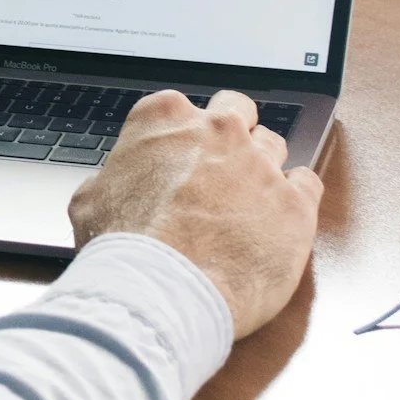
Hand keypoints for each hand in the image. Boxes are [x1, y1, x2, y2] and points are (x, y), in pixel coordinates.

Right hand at [68, 91, 321, 340]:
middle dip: (231, 134)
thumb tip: (113, 186)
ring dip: (262, 169)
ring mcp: (261, 164)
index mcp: (165, 119)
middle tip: (219, 169)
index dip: (180, 137)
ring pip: (274, 146)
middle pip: (237, 111)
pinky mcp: (296, 203)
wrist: (162, 291)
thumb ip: (113, 179)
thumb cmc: (124, 249)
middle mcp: (218, 131)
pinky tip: (281, 216)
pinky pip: (309, 183)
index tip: (178, 158)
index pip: (180, 108)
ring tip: (248, 204)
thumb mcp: (91, 201)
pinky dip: (298, 197)